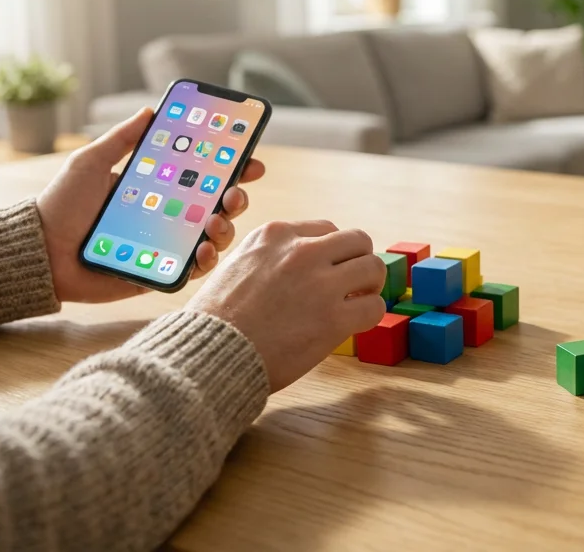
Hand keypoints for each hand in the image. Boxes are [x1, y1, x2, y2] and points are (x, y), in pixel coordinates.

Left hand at [37, 108, 265, 302]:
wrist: (39, 251)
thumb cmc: (61, 205)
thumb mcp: (90, 162)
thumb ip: (122, 138)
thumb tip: (151, 110)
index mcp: (156, 189)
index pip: (202, 177)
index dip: (230, 169)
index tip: (249, 160)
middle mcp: (167, 217)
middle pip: (217, 206)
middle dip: (237, 197)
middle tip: (236, 191)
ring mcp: (166, 246)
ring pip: (213, 237)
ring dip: (225, 227)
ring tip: (216, 221)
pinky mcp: (160, 272)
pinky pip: (194, 269)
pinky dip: (207, 259)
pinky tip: (204, 249)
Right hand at [184, 221, 386, 391]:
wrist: (209, 354)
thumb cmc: (216, 319)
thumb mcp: (237, 265)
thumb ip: (271, 257)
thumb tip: (300, 263)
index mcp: (275, 234)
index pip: (327, 229)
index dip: (332, 253)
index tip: (329, 271)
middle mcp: (301, 251)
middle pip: (357, 240)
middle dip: (358, 262)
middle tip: (353, 284)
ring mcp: (320, 282)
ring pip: (373, 267)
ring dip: (370, 286)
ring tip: (358, 302)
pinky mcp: (333, 317)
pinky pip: (374, 306)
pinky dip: (369, 315)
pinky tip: (354, 324)